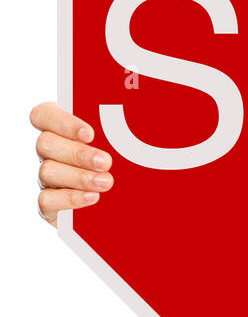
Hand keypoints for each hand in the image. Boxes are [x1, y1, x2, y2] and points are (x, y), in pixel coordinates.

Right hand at [30, 102, 113, 226]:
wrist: (121, 200)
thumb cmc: (121, 158)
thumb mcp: (120, 139)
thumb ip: (118, 126)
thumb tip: (135, 112)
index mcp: (61, 127)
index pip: (44, 114)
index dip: (63, 122)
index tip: (90, 134)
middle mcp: (49, 150)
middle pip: (46, 143)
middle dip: (79, 153)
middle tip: (106, 162)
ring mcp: (45, 177)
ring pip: (47, 170)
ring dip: (79, 177)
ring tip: (106, 182)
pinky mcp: (48, 203)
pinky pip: (47, 200)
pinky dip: (70, 198)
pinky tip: (92, 197)